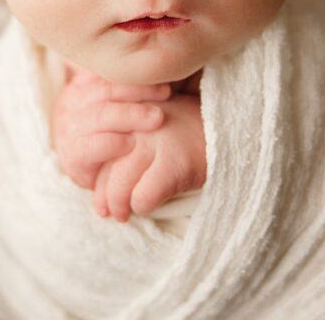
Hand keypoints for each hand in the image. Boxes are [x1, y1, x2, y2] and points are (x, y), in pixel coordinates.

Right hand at [51, 64, 170, 190]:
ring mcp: (70, 128)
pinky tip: (132, 143)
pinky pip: (92, 146)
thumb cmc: (115, 130)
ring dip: (131, 115)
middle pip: (105, 89)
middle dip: (138, 90)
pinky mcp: (73, 156)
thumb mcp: (120, 102)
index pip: (109, 70)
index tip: (164, 75)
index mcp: (84, 82)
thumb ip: (135, 85)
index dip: (136, 73)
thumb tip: (170, 66)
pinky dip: (113, 143)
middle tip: (166, 93)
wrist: (94, 171)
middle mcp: (73, 101)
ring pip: (101, 115)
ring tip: (157, 118)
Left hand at [92, 89, 205, 221]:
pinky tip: (148, 204)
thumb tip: (93, 187)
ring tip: (123, 215)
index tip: (100, 191)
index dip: (94, 174)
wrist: (230, 127)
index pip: (96, 146)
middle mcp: (138, 122)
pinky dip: (142, 206)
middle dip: (103, 195)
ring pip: (119, 185)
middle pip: (103, 167)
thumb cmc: (185, 132)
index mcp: (129, 110)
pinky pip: (143, 196)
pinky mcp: (174, 162)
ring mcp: (156, 141)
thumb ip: (123, 144)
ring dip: (119, 206)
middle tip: (108, 210)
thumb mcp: (149, 127)